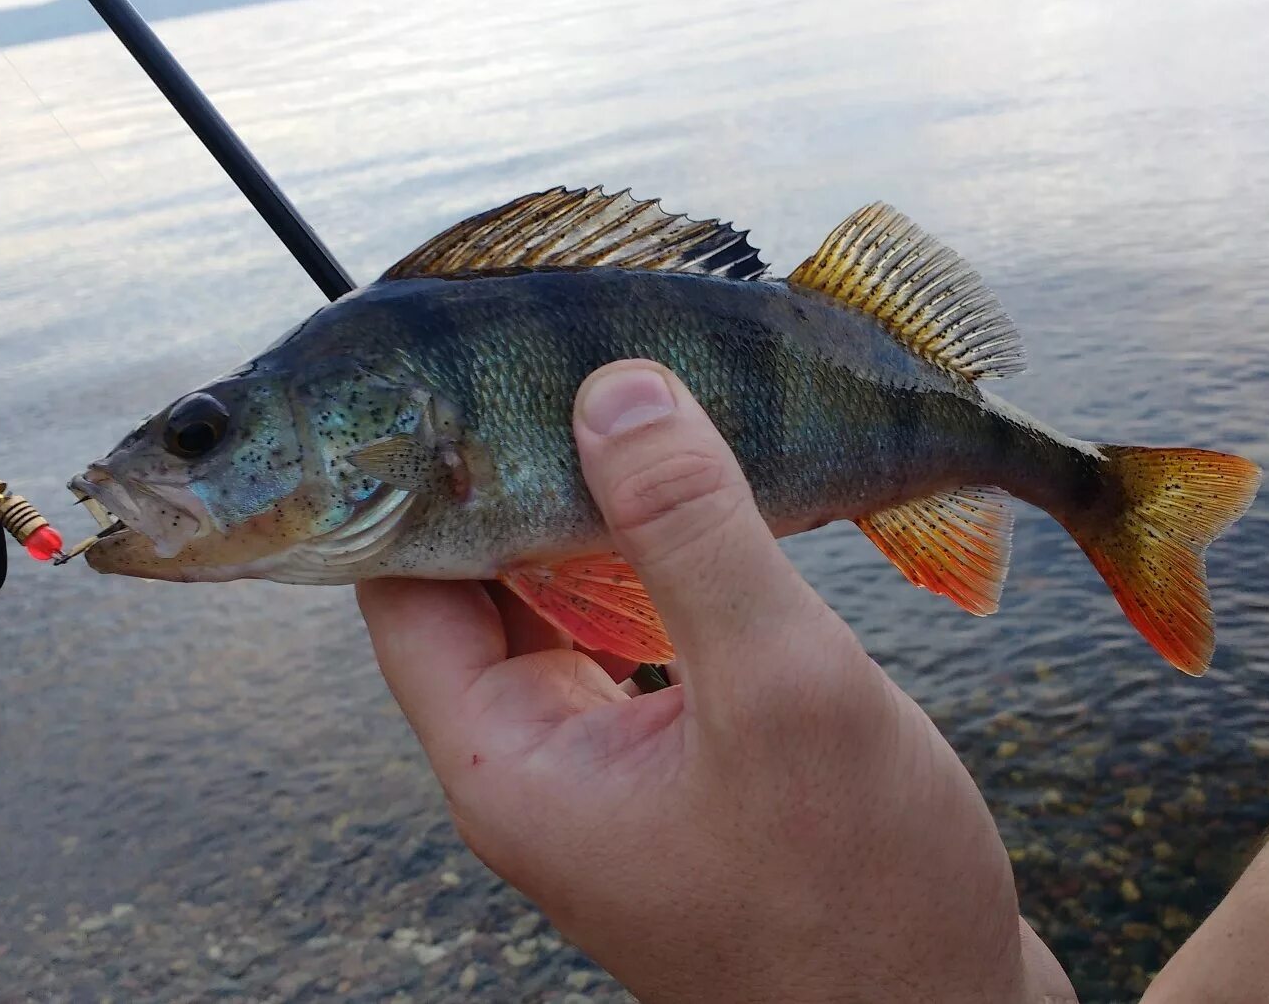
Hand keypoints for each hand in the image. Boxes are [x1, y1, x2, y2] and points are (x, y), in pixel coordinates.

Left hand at [359, 360, 1073, 1003]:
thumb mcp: (784, 693)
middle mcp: (537, 768)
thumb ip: (696, 536)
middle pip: (484, 586)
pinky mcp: (679, 773)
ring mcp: (609, 775)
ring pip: (568, 609)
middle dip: (528, 475)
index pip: (402, 584)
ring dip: (607, 519)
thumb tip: (618, 390)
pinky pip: (641, 645)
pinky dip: (666, 574)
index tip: (475, 370)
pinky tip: (724, 516)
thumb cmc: (866, 904)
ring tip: (661, 414)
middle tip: (586, 364)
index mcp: (509, 764)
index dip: (422, 472)